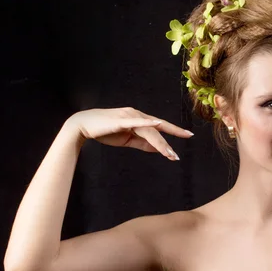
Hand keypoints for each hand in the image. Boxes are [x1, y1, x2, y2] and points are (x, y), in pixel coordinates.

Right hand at [65, 107, 193, 160]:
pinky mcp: (121, 120)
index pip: (160, 127)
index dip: (174, 131)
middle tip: (177, 155)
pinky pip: (137, 121)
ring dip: (160, 143)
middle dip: (168, 143)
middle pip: (157, 130)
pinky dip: (148, 123)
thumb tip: (157, 149)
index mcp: (139, 119)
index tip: (188, 135)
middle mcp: (137, 115)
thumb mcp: (127, 140)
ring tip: (169, 154)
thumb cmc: (105, 131)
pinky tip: (157, 124)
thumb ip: (143, 143)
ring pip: (150, 130)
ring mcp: (130, 116)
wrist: (83, 126)